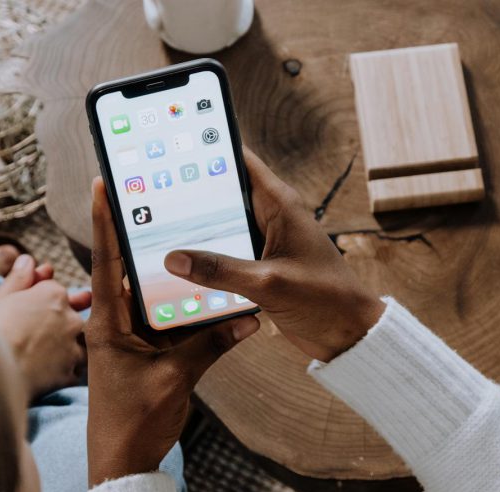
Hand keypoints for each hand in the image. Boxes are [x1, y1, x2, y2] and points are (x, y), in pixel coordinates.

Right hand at [0, 255, 90, 397]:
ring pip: (79, 344)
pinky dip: (64, 370)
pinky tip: (47, 373)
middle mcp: (70, 318)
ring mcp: (73, 346)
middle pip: (72, 317)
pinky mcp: (70, 371)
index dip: (41, 300)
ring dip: (68, 347)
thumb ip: (18, 279)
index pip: (56, 292)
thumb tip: (28, 260)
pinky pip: (74, 370)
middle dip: (61, 323)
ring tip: (45, 356)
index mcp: (53, 294)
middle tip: (37, 334)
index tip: (28, 310)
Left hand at [84, 177, 258, 485]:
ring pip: (156, 296)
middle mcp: (118, 323)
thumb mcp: (175, 380)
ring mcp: (134, 338)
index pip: (105, 263)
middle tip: (162, 202)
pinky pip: (170, 321)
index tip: (101, 185)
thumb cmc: (134, 423)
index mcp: (110, 324)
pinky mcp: (149, 352)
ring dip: (175, 277)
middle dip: (145, 239)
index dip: (104, 222)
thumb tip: (249, 319)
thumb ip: (210, 345)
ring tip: (197, 241)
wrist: (124, 463)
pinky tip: (212, 296)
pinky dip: (188, 310)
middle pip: (133, 272)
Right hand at [165, 148, 384, 361]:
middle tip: (151, 194)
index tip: (172, 148)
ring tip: (157, 229)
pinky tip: (181, 266)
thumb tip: (174, 259)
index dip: (207, 149)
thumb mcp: (269, 282)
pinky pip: (227, 254)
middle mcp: (270, 217)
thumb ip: (220, 270)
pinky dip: (207, 257)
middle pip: (223, 194)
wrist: (347, 334)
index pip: (239, 160)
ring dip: (196, 230)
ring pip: (222, 226)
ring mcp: (264, 242)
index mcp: (279, 204)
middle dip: (190, 194)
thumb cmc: (324, 300)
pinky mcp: (260, 266)